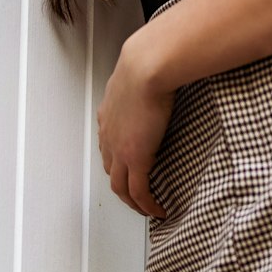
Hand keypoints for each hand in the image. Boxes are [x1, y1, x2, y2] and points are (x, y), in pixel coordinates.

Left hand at [96, 32, 176, 217]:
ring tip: (146, 208)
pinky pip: (139, 192)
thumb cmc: (148, 61)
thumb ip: (146, 76)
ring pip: (120, 187)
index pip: (109, 144)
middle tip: (136, 194)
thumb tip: (162, 68)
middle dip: (123, 185)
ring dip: (132, 201)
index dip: (118, 159)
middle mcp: (110, 134)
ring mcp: (120, 149)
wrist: (147, 66)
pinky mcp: (136, 158)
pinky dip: (146, 205)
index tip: (130, 166)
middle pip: (111, 169)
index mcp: (109, 113)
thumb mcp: (141, 70)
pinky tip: (157, 210)